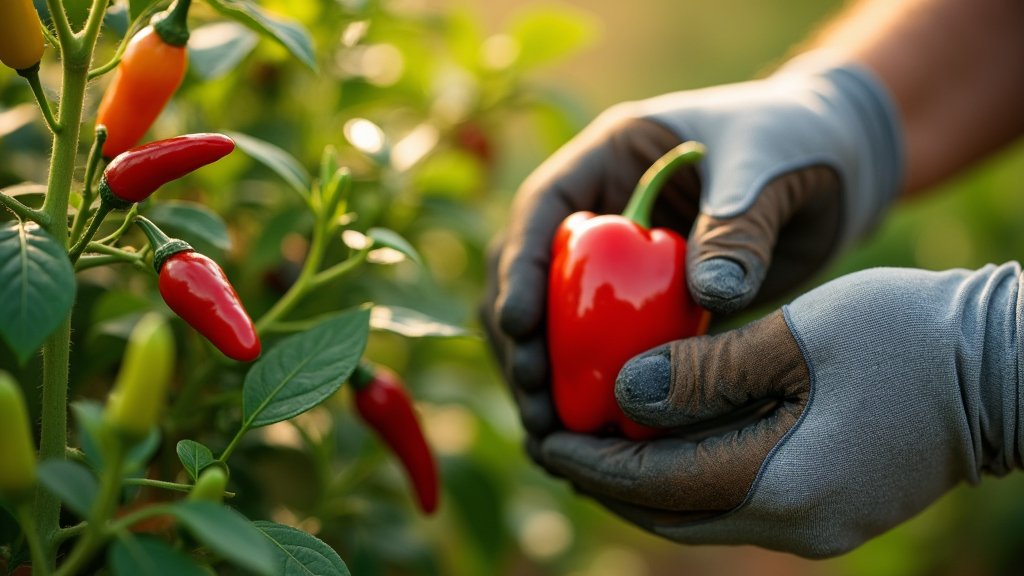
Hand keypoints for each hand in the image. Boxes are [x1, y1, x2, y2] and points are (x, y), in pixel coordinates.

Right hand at [484, 55, 903, 437]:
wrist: (840, 171)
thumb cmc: (798, 144)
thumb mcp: (766, 171)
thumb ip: (737, 228)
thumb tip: (713, 297)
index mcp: (608, 158)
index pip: (542, 209)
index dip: (521, 268)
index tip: (518, 325)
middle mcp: (599, 212)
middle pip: (534, 275)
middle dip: (522, 338)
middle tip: (535, 398)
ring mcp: (617, 263)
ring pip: (557, 320)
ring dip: (546, 375)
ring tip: (550, 433)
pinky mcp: (645, 306)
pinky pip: (606, 349)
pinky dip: (594, 390)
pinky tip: (591, 438)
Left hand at [535, 263, 1022, 557]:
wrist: (1004, 368)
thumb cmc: (908, 336)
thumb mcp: (795, 338)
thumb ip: (703, 374)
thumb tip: (622, 396)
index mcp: (781, 483)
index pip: (654, 483)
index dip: (590, 461)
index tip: (540, 435)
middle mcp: (793, 524)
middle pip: (668, 511)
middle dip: (605, 480)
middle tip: (555, 440)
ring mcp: (815, 525)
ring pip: (698, 512)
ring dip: (643, 481)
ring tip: (596, 439)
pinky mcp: (828, 509)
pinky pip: (733, 500)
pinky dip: (687, 473)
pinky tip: (665, 438)